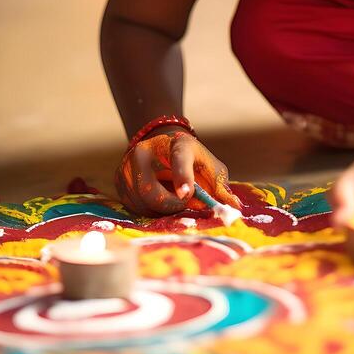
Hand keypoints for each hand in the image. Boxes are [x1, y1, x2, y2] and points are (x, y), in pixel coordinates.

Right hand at [115, 129, 241, 216]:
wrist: (160, 143)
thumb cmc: (190, 157)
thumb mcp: (208, 164)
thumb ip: (219, 185)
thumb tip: (234, 207)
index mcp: (174, 145)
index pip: (179, 160)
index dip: (182, 177)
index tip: (187, 194)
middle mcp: (144, 153)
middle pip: (153, 192)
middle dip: (172, 206)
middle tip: (185, 202)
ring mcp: (127, 167)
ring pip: (143, 204)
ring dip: (162, 210)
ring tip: (172, 195)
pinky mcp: (119, 182)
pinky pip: (135, 208)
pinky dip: (151, 210)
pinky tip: (159, 198)